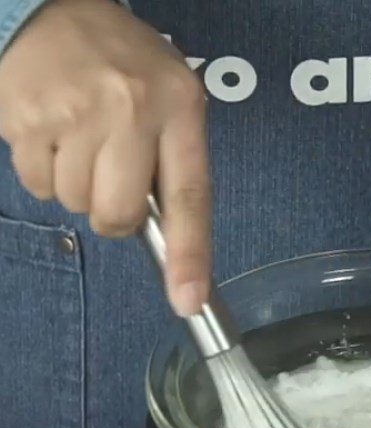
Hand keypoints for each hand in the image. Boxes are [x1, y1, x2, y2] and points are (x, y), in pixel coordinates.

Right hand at [0, 0, 210, 315]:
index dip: (190, 255)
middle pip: (118, 215)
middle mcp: (130, 109)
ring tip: (79, 136)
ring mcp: (74, 113)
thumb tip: (169, 241)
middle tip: (109, 172)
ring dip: (77, 186)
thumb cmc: (122, 63)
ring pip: (75, 204)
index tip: (188, 300)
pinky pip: (39, 184)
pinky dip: (44, 170)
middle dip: (112, 213)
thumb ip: (173, 162)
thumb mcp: (169, 97)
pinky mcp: (25, 117)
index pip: (189, 195)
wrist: (50, 6)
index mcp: (179, 107)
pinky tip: (53, 131)